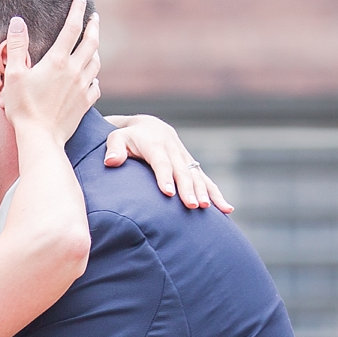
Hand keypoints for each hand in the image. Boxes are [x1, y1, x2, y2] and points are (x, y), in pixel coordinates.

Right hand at [0, 0, 100, 145]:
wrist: (41, 137)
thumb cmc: (23, 108)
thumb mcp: (14, 75)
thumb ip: (17, 47)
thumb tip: (17, 22)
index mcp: (57, 61)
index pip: (72, 28)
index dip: (77, 10)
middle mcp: (74, 71)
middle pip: (91, 43)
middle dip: (94, 27)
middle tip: (95, 17)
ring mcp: (83, 88)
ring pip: (96, 62)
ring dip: (96, 50)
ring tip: (93, 44)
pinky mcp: (86, 103)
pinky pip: (96, 85)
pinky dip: (95, 77)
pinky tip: (91, 77)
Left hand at [102, 116, 232, 212]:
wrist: (148, 127)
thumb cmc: (128, 137)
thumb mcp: (116, 138)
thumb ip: (113, 149)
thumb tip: (111, 162)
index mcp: (155, 144)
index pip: (160, 162)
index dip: (164, 177)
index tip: (168, 193)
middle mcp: (173, 150)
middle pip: (182, 170)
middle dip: (188, 188)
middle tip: (192, 205)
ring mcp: (184, 158)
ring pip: (196, 175)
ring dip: (203, 191)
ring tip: (206, 207)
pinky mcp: (191, 165)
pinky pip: (205, 180)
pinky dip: (216, 193)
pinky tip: (227, 209)